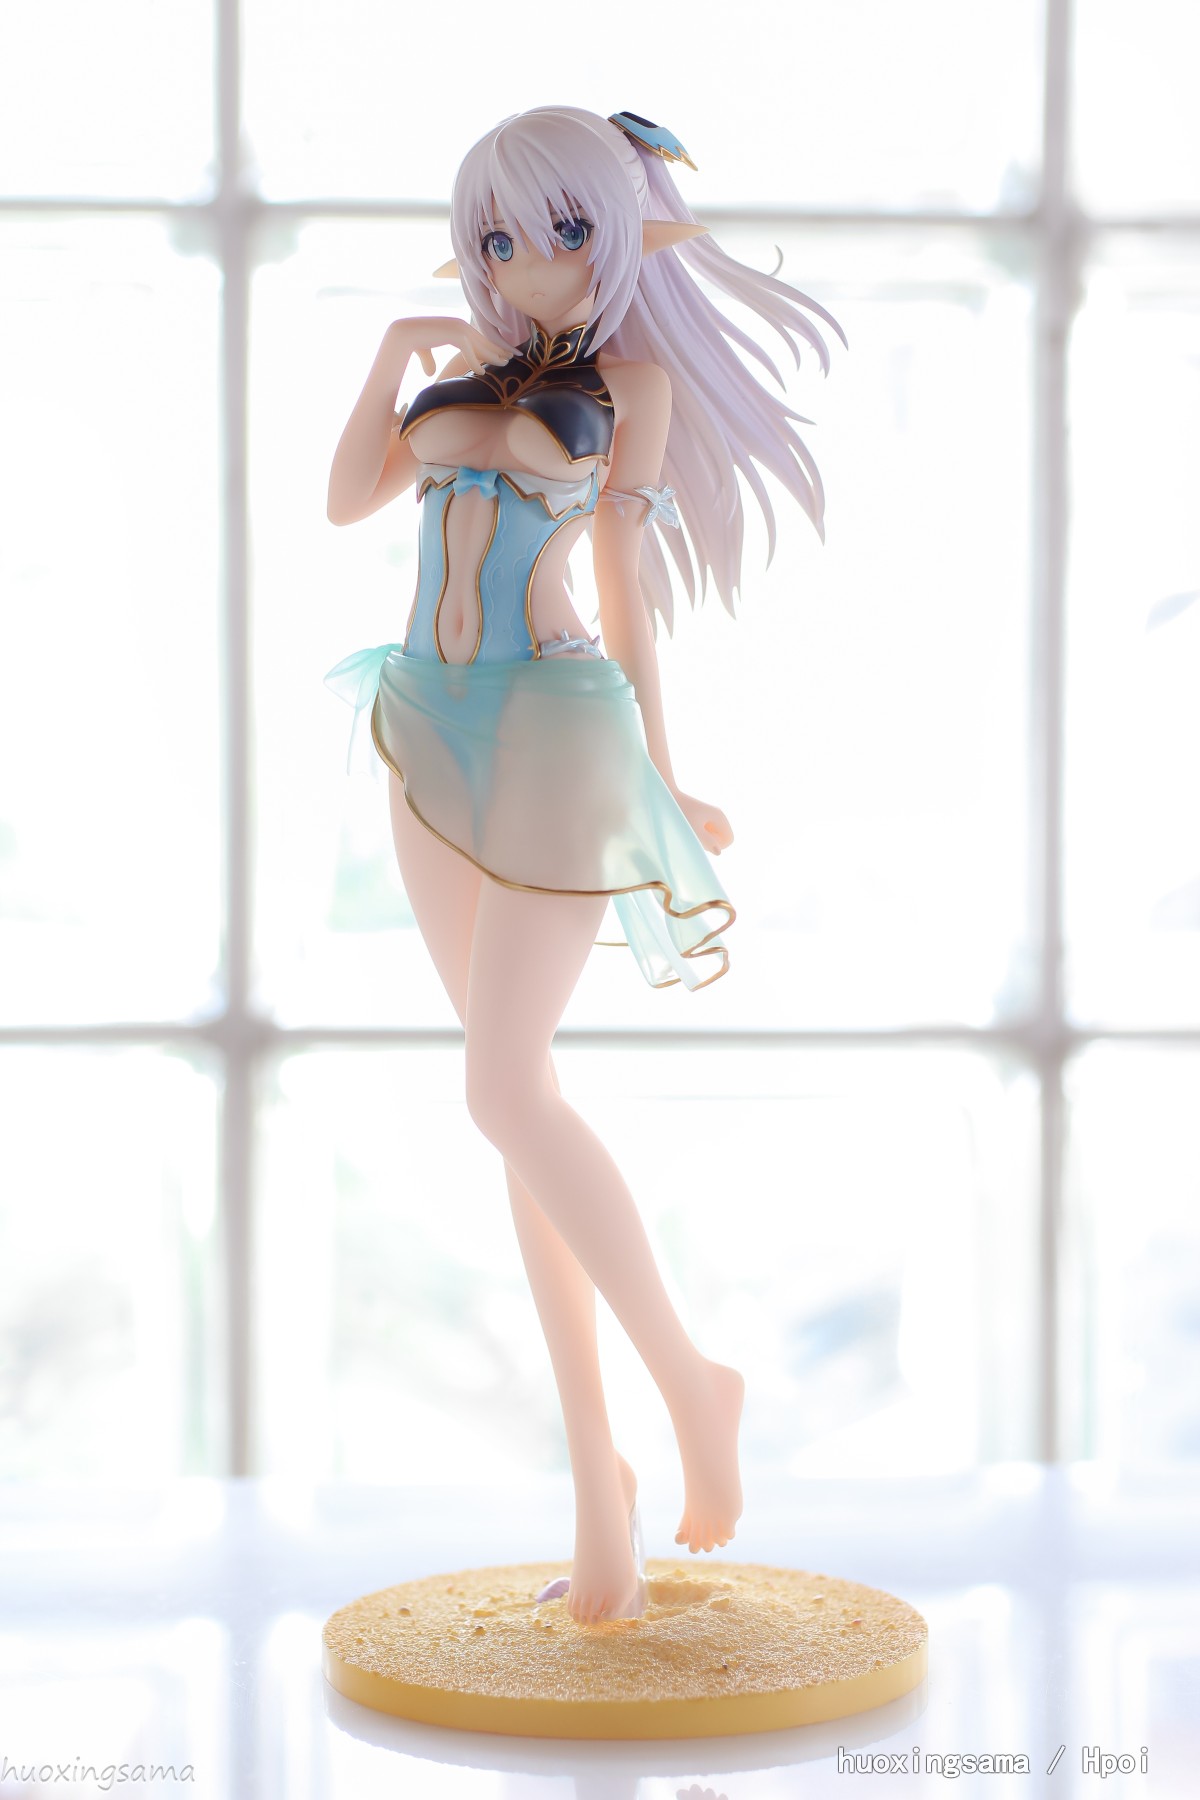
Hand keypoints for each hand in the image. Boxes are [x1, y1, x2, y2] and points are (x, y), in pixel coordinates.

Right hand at [385, 315, 510, 379]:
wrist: (402, 334)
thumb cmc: (413, 342)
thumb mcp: (425, 352)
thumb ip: (430, 361)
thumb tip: (431, 373)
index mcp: (455, 325)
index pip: (477, 336)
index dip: (490, 345)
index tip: (501, 354)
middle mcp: (459, 324)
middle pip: (483, 339)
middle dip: (497, 348)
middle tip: (511, 357)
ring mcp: (457, 328)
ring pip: (480, 345)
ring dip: (492, 355)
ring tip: (504, 364)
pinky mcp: (453, 335)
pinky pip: (468, 351)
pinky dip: (475, 362)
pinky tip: (481, 373)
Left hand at [672, 790, 733, 855]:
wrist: (667, 796)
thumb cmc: (680, 814)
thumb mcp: (693, 830)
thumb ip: (707, 842)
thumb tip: (718, 852)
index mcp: (719, 817)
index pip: (729, 840)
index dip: (717, 845)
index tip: (702, 838)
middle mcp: (717, 815)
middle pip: (721, 838)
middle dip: (709, 841)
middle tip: (693, 833)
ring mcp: (710, 816)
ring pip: (713, 836)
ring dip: (702, 838)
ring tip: (689, 829)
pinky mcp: (701, 817)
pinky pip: (705, 832)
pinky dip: (697, 833)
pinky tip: (687, 828)